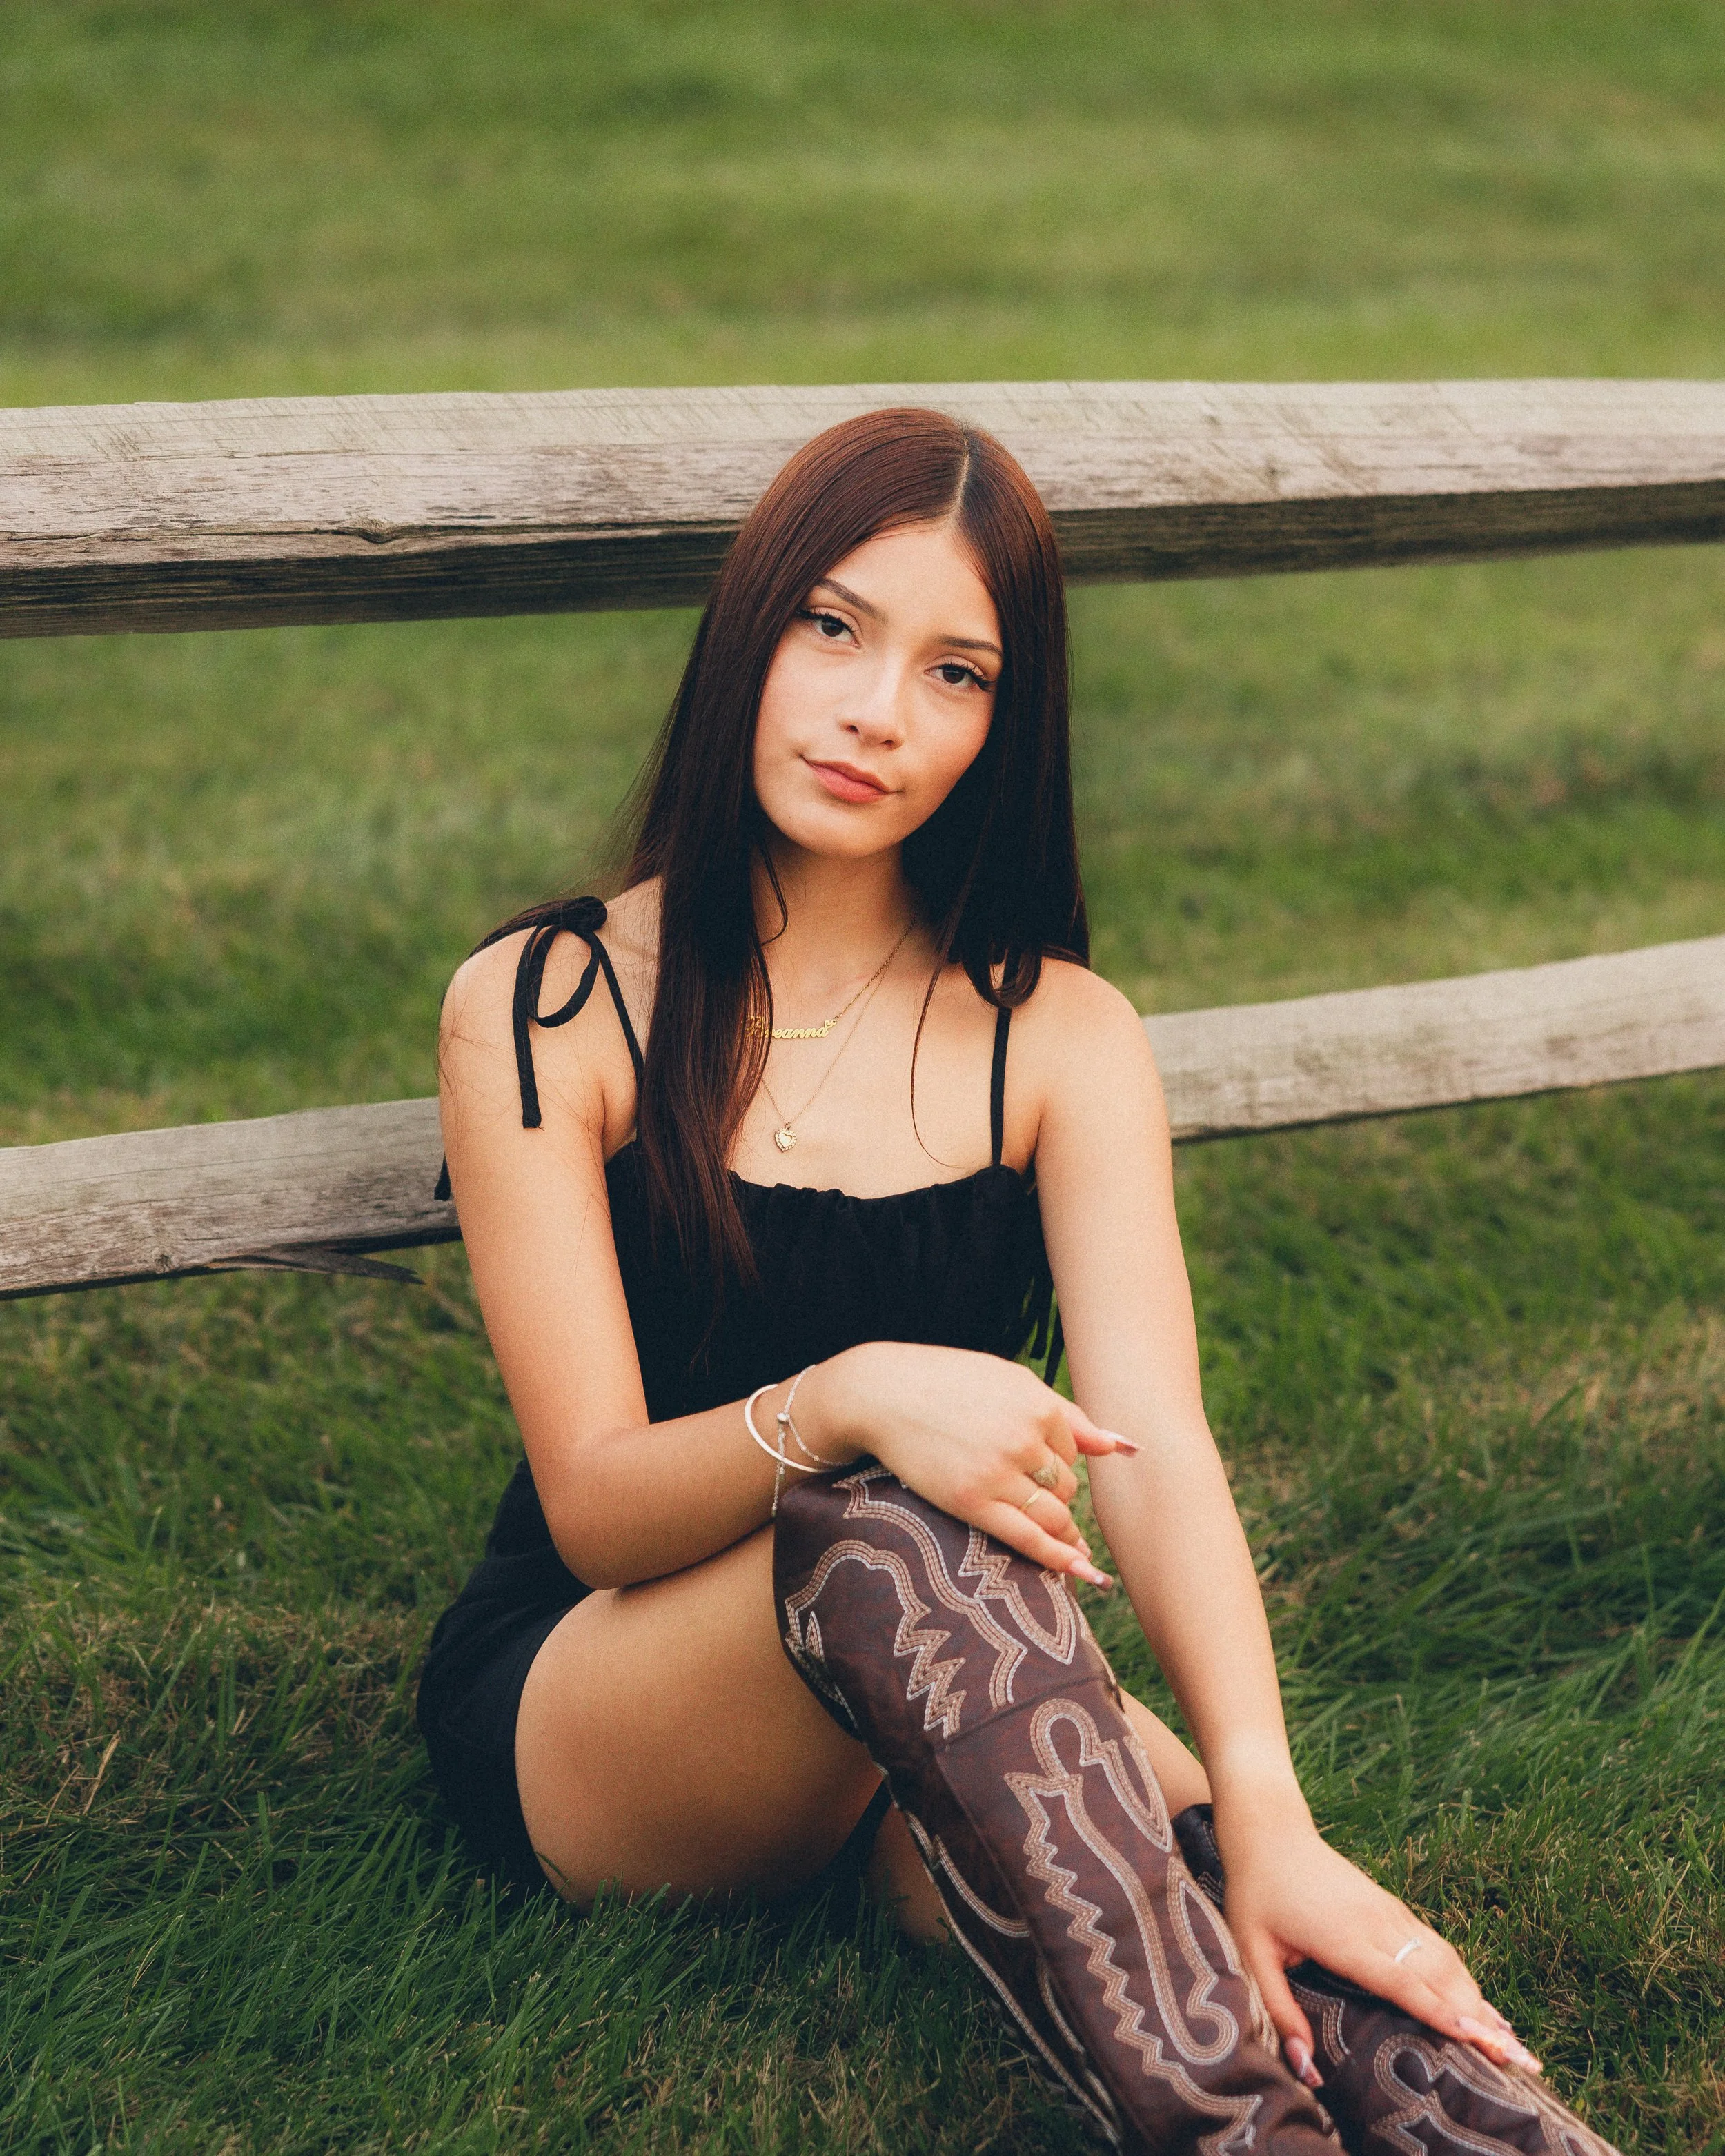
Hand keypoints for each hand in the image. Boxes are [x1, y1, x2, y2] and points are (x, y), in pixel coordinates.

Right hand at [795, 1341, 1134, 1588]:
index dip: (1058, 1463)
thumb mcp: (1012, 1382)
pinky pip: (1027, 1538)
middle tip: (1030, 1498)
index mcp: (1039, 1405)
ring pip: (1053, 1515)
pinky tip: (1078, 1571)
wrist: (882, 1393)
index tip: (1037, 1468)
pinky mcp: (971, 1502)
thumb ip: (1068, 1415)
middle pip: (1065, 1487)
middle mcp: (1024, 1440)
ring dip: (1061, 1531)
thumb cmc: (948, 1382)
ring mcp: (997, 1473)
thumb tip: (1123, 1447)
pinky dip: (1058, 1558)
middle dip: (1055, 1497)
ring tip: (1068, 1546)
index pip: (1074, 1452)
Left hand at [1215, 1813, 1543, 2086]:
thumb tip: (1307, 2070)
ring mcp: (1390, 1913)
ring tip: (1515, 2044)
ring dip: (1482, 2001)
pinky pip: (1437, 1947)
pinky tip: (1483, 2004)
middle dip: (1483, 2021)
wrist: (1269, 1830)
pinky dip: (1465, 1979)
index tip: (1485, 2042)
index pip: (1406, 1984)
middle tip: (1523, 2063)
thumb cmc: (1256, 1894)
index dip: (1446, 2015)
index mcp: (1347, 1940)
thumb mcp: (1253, 1954)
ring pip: (1446, 1961)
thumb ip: (1281, 2011)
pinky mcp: (1393, 1908)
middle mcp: (1378, 1925)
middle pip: (1441, 1978)